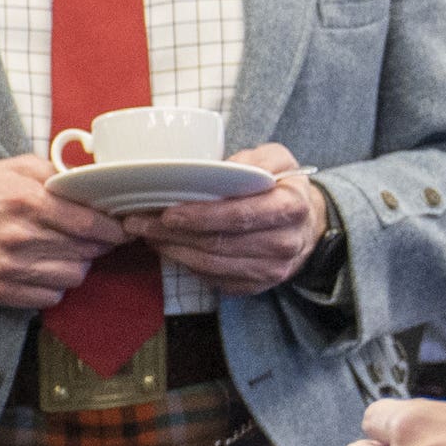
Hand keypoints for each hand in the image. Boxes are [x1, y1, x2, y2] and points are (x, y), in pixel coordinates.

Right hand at [0, 156, 125, 309]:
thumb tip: (90, 184)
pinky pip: (50, 298)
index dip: (112, 229)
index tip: (120, 228)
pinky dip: (55, 285)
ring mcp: (8, 268)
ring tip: (68, 252)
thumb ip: (52, 171)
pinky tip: (45, 267)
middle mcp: (18, 237)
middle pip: (85, 252)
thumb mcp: (11, 166)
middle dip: (98, 245)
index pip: (88, 224)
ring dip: (78, 264)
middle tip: (94, 237)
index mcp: (24, 200)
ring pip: (73, 277)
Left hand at [120, 144, 326, 295]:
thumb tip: (218, 169)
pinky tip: (168, 248)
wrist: (307, 225)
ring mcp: (271, 270)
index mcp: (290, 208)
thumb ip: (253, 160)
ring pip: (212, 266)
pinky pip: (214, 280)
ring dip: (173, 251)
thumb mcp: (277, 160)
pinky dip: (186, 265)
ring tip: (146, 233)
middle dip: (172, 234)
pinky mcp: (256, 286)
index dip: (201, 217)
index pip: (239, 216)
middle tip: (138, 221)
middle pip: (219, 244)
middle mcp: (284, 244)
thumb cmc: (283, 187)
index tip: (168, 213)